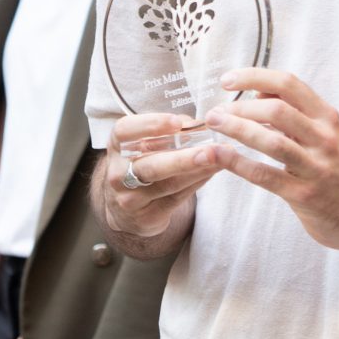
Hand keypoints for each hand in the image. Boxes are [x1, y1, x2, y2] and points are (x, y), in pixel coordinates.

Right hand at [100, 113, 215, 241]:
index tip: (177, 122)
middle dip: (183, 158)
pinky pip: (177, 198)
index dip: (151, 125)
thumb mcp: (144, 143)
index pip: (125, 131)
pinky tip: (212, 171)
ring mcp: (130, 198)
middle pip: (151, 165)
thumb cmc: (141, 163)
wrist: (125, 208)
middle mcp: (117, 173)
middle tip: (211, 151)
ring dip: (198, 171)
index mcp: (116, 146)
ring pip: (168, 184)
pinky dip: (197, 182)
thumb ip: (168, 132)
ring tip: (221, 160)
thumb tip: (199, 125)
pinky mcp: (146, 217)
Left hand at [198, 69, 338, 250]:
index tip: (228, 80)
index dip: (254, 77)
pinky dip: (237, 163)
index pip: (289, 84)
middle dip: (240, 107)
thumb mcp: (325, 134)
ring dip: (236, 129)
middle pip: (277, 109)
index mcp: (326, 117)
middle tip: (215, 111)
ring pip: (271, 140)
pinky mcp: (304, 195)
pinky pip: (265, 174)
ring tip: (213, 125)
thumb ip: (295, 113)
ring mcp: (316, 167)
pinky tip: (218, 155)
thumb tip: (259, 90)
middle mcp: (324, 138)